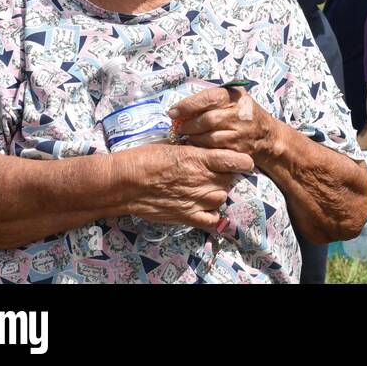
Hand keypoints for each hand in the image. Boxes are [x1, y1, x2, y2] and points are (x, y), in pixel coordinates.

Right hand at [118, 142, 253, 231]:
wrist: (124, 183)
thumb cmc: (145, 159)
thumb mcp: (174, 146)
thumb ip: (195, 151)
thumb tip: (208, 151)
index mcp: (200, 158)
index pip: (237, 161)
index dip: (243, 162)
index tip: (243, 162)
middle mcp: (203, 180)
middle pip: (229, 179)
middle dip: (225, 176)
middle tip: (212, 173)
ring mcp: (196, 200)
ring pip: (222, 197)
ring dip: (217, 193)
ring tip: (204, 189)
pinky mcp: (187, 216)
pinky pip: (212, 219)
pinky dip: (212, 215)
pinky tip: (204, 208)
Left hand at [169, 85, 278, 163]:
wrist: (266, 136)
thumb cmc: (243, 113)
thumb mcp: (233, 98)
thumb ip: (212, 97)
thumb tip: (182, 104)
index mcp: (236, 97)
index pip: (209, 98)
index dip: (188, 105)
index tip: (172, 111)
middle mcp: (240, 114)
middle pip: (208, 119)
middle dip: (188, 124)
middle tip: (177, 126)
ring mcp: (240, 133)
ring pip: (209, 137)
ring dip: (193, 137)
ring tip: (185, 135)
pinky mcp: (238, 149)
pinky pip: (214, 150)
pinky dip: (201, 148)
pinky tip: (195, 145)